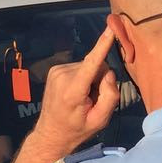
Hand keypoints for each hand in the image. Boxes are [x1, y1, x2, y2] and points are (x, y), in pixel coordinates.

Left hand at [30, 25, 118, 152]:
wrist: (51, 134)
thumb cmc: (77, 129)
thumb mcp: (100, 120)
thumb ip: (110, 96)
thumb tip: (108, 73)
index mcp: (73, 90)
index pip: (91, 63)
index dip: (102, 45)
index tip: (110, 28)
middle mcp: (63, 76)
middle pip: (96, 66)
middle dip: (99, 80)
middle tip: (92, 100)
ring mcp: (57, 70)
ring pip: (88, 66)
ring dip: (91, 80)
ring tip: (83, 99)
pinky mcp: (55, 69)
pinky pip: (80, 67)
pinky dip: (83, 78)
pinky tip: (76, 93)